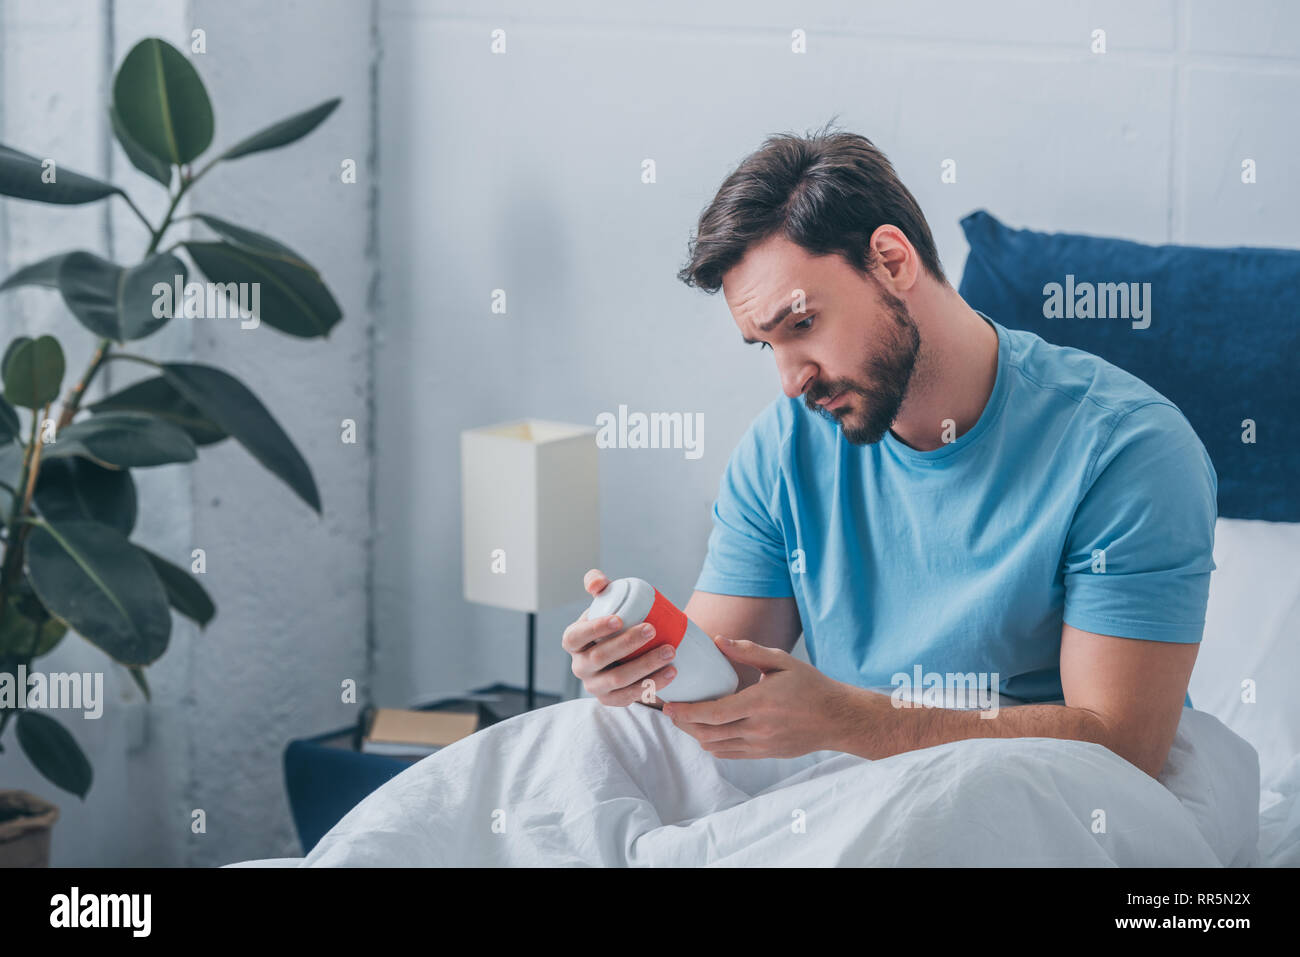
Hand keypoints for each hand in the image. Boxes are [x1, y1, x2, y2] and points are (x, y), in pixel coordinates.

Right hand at [561, 568, 677, 706]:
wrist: (626, 651)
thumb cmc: (614, 621)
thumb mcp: (605, 601)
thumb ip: (598, 584)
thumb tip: (597, 583)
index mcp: (572, 641)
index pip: (576, 636)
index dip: (595, 629)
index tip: (619, 619)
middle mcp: (579, 666)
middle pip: (600, 658)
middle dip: (627, 644)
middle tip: (652, 629)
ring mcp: (594, 686)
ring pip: (618, 680)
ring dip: (646, 666)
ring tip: (670, 651)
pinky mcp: (612, 700)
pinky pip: (631, 696)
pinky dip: (653, 684)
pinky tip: (671, 672)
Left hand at [663, 635, 853, 758]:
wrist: (837, 718)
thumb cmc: (811, 686)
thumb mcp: (782, 661)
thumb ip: (747, 651)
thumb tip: (717, 641)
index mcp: (760, 703)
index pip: (713, 713)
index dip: (686, 712)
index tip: (668, 706)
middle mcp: (758, 728)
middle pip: (708, 733)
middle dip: (683, 724)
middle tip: (668, 711)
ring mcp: (761, 745)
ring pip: (716, 746)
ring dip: (696, 735)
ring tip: (684, 719)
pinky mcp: (764, 754)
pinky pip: (730, 754)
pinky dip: (713, 744)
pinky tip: (707, 731)